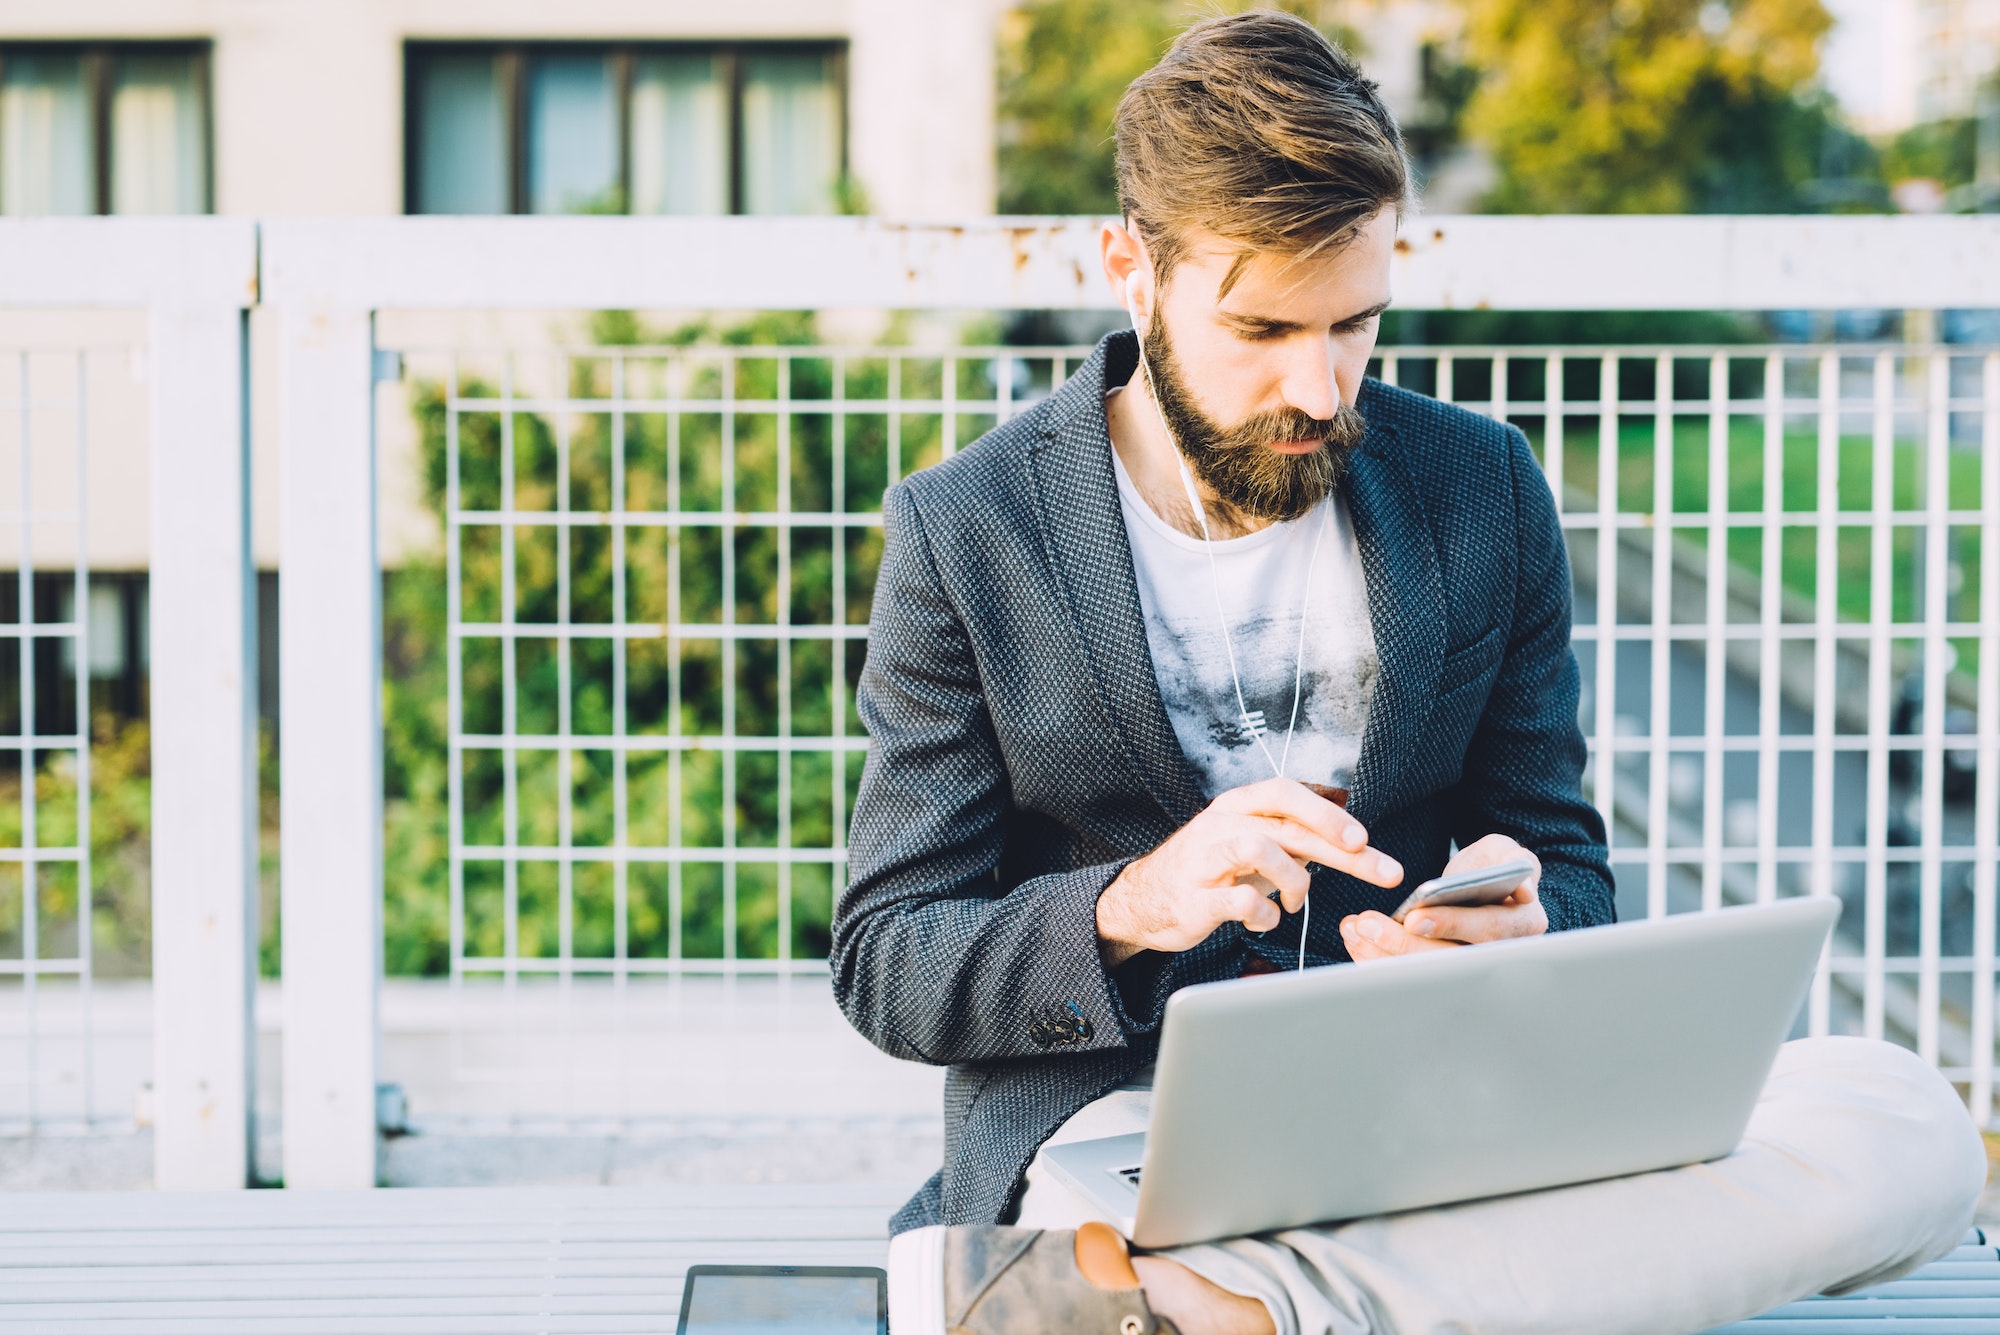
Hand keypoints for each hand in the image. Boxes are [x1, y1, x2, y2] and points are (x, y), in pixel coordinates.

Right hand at [1097, 778, 1403, 966]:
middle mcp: (1220, 825)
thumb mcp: (1248, 843)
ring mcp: (1205, 860)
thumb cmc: (1208, 870)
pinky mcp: (1196, 898)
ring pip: (1259, 849)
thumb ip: (1291, 837)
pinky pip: (1241, 901)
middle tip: (1382, 871)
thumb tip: (1348, 840)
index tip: (1361, 838)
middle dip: (1343, 852)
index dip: (1325, 813)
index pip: (1285, 792)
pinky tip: (1264, 920)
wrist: (1145, 900)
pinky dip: (1264, 915)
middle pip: (1288, 826)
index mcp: (1237, 806)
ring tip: (1295, 902)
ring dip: (1294, 880)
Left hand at [1339, 832, 1545, 962]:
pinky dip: (1378, 960)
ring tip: (1353, 927)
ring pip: (1425, 974)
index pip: (1488, 930)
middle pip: (1450, 961)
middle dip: (1404, 946)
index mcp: (1524, 925)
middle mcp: (1501, 957)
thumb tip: (1512, 881)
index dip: (1451, 924)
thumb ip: (1509, 859)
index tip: (1414, 917)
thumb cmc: (1493, 869)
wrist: (1482, 892)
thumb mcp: (1504, 853)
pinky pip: (1408, 976)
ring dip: (1383, 955)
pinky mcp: (1441, 976)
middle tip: (1367, 925)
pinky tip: (1355, 938)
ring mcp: (1470, 972)